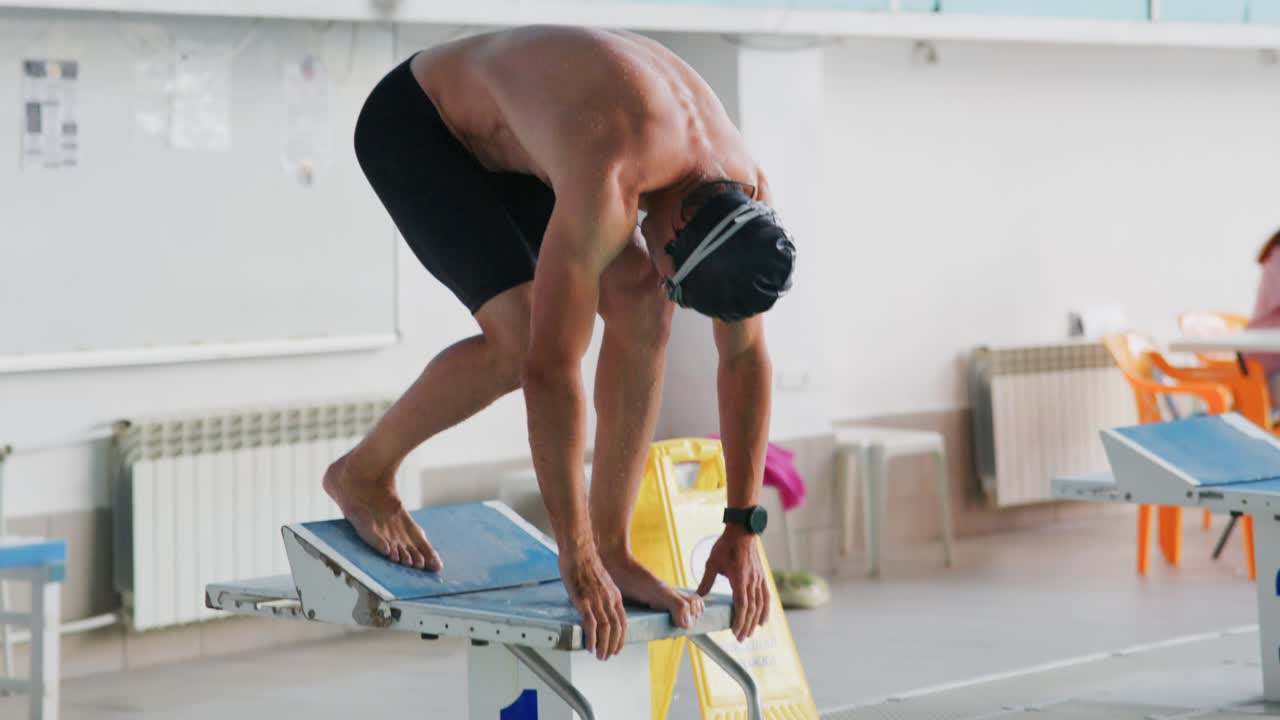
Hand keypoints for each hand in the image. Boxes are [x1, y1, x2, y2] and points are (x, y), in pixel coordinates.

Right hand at [560, 548, 626, 659]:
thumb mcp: (600, 581)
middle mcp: (609, 600)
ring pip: (606, 630)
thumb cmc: (585, 562)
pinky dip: (592, 638)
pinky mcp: (584, 601)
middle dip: (613, 646)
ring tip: (600, 656)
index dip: (621, 638)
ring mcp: (597, 601)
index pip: (623, 622)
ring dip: (604, 646)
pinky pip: (591, 624)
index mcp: (614, 595)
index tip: (617, 648)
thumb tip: (596, 604)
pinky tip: (590, 646)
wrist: (579, 551)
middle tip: (607, 657)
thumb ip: (601, 594)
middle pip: (616, 629)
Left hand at [696, 526, 769, 641]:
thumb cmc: (725, 545)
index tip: (735, 632)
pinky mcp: (762, 577)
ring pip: (760, 605)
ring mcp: (758, 579)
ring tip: (750, 634)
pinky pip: (766, 597)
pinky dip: (765, 610)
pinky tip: (763, 621)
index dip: (739, 620)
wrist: (742, 531)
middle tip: (740, 639)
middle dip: (746, 625)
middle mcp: (751, 580)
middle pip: (751, 608)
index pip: (741, 604)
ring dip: (755, 621)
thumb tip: (698, 596)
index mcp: (739, 577)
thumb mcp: (712, 562)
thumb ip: (706, 581)